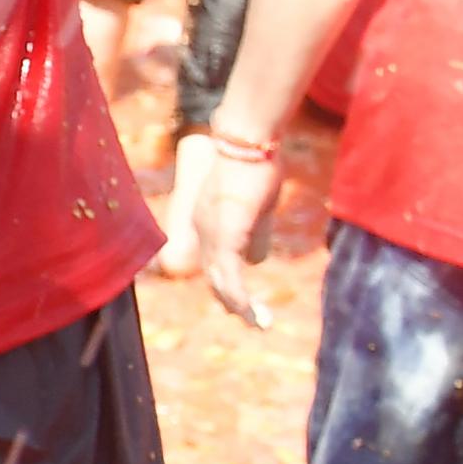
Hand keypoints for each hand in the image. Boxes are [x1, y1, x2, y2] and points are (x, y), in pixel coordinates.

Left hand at [156, 127, 287, 328]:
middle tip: (249, 318)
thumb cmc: (255, 161)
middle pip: (213, 273)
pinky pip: (229, 274)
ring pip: (220, 279)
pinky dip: (239, 297)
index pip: (212, 259)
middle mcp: (204, 228)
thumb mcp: (254, 197)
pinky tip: (250, 312)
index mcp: (207, 220)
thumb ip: (254, 221)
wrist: (248, 141)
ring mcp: (213, 232)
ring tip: (256, 322)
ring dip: (238, 305)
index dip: (224, 282)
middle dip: (231, 299)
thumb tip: (258, 243)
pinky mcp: (228, 233)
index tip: (237, 299)